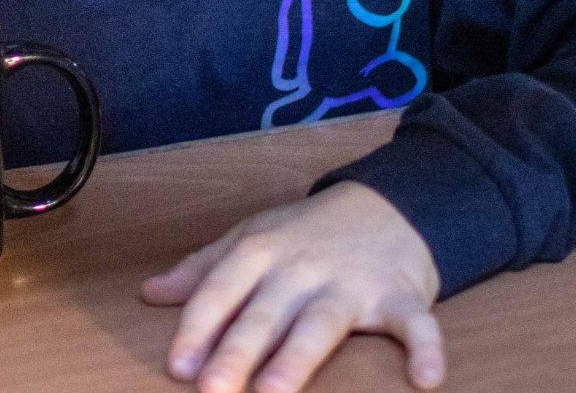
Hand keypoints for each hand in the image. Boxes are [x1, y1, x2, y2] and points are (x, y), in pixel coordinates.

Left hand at [143, 183, 443, 392]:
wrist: (388, 203)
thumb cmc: (307, 231)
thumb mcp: (250, 237)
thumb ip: (202, 269)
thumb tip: (149, 294)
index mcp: (261, 250)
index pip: (221, 290)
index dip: (198, 328)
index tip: (177, 366)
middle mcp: (303, 267)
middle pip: (265, 314)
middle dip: (237, 351)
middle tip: (212, 389)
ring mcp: (353, 282)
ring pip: (322, 323)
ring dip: (298, 357)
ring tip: (274, 392)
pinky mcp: (402, 296)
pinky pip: (417, 324)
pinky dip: (425, 349)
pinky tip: (424, 381)